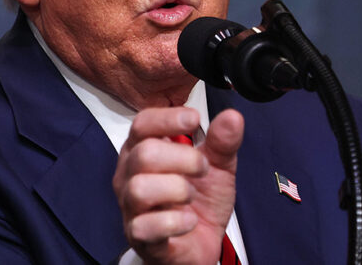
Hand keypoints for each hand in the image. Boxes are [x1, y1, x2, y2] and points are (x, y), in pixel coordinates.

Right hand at [112, 107, 243, 264]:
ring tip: (192, 195)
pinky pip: (146, 225)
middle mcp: (130, 174)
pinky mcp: (138, 235)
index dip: (168, 119)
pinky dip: (176, 222)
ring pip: (140, 188)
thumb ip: (223, 142)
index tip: (194, 119)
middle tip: (203, 168)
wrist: (199, 244)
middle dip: (184, 158)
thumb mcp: (217, 167)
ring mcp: (131, 206)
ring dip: (177, 189)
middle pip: (144, 153)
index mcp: (143, 149)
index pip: (143, 123)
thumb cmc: (200, 202)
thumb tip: (232, 118)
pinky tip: (189, 221)